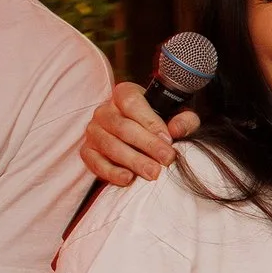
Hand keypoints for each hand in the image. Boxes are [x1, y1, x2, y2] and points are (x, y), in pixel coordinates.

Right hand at [79, 82, 195, 187]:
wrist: (143, 137)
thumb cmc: (160, 123)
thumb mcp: (178, 116)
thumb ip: (184, 120)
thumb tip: (177, 130)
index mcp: (123, 94)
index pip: (131, 102)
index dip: (150, 121)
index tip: (168, 139)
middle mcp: (104, 110)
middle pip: (123, 127)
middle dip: (147, 145)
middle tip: (167, 160)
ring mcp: (93, 131)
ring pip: (110, 146)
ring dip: (133, 161)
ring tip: (153, 173)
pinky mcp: (87, 151)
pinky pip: (95, 162)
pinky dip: (111, 172)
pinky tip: (128, 179)